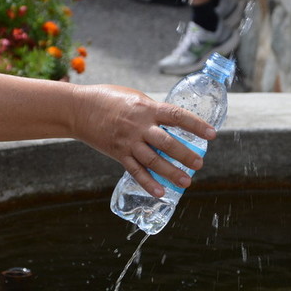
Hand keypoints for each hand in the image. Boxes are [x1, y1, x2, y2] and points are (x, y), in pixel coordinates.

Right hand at [71, 85, 216, 197]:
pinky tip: (160, 192)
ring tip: (186, 182)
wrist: (78, 109)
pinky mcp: (117, 153)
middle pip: (167, 143)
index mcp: (147, 108)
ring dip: (170, 172)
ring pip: (153, 160)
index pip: (177, 116)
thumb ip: (153, 110)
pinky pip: (135, 171)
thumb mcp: (135, 97)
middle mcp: (139, 126)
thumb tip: (172, 121)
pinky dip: (147, 183)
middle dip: (185, 155)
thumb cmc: (109, 98)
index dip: (196, 125)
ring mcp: (128, 141)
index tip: (212, 134)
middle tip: (199, 164)